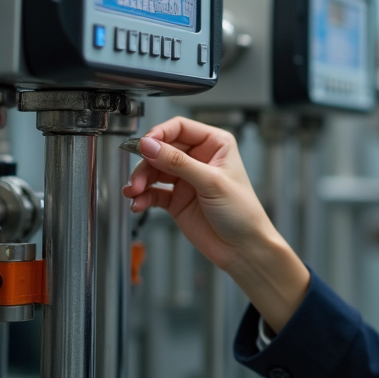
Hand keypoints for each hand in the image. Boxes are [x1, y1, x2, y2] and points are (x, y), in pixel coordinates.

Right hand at [122, 116, 309, 330]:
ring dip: (141, 180)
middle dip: (146, 162)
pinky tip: (138, 203)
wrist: (243, 249)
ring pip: (154, 171)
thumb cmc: (242, 212)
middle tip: (137, 177)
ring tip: (135, 192)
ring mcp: (186, 179)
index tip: (143, 145)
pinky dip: (143, 197)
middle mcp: (199, 158)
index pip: (180, 128)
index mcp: (215, 144)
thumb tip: (150, 145)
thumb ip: (178, 163)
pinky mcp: (176, 199)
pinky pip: (153, 193)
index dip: (159, 134)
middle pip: (162, 149)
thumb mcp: (211, 182)